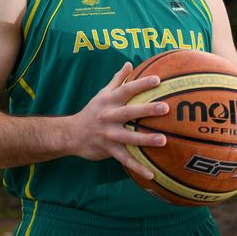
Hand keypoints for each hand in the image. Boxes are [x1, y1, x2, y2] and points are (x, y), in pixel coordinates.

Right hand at [70, 62, 168, 180]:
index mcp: (108, 101)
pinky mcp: (108, 149)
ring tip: (164, 140)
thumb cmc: (92, 111)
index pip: (126, 89)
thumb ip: (117, 79)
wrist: (71, 134)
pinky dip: (138, 168)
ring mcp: (108, 134)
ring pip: (128, 137)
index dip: (141, 84)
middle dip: (147, 110)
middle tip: (165, 108)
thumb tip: (129, 63)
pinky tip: (152, 174)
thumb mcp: (102, 94)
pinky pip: (125, 160)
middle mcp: (108, 116)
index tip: (158, 80)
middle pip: (129, 112)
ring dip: (145, 139)